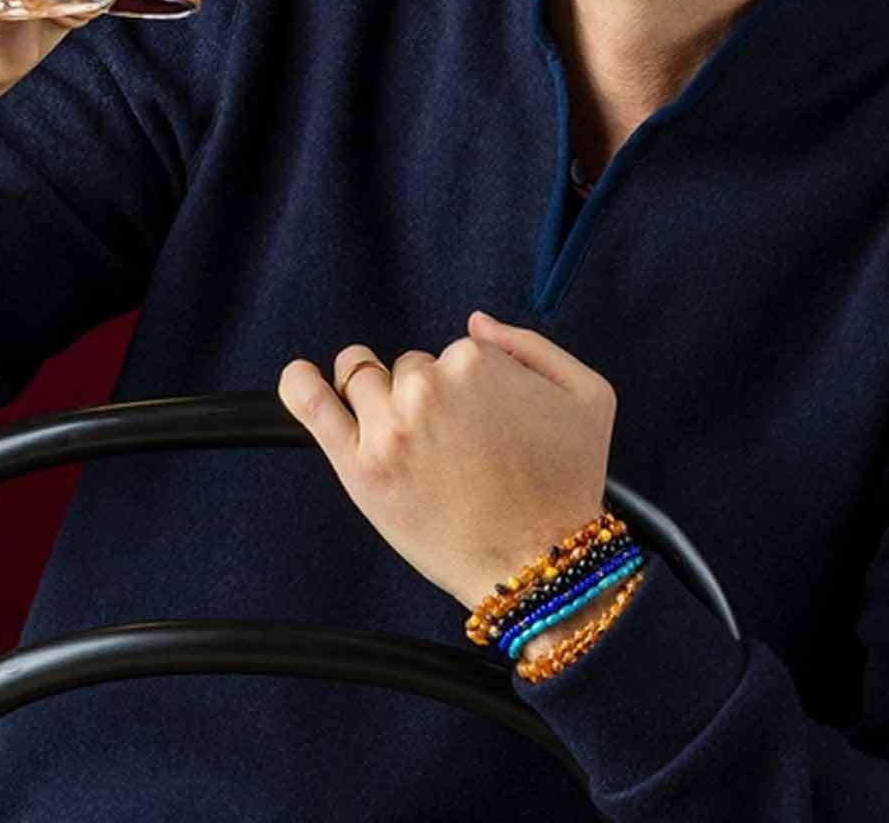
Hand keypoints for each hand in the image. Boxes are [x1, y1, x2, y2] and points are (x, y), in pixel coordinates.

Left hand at [276, 310, 617, 612]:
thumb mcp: (588, 395)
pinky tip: (301, 377)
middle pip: (407, 367)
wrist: (539, 565)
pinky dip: (300, 384)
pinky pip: (313, 406)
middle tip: (454, 447)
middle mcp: (428, 387)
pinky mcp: (361, 468)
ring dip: (376, 397)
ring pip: (364, 382)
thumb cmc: (567, 485)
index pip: (450, 353)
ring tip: (403, 435)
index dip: (466, 389)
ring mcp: (390, 427)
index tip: (481, 425)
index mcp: (477, 361)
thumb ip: (531, 345)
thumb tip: (475, 322)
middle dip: (425, 396)